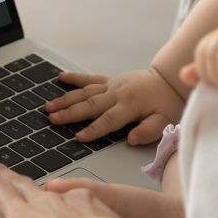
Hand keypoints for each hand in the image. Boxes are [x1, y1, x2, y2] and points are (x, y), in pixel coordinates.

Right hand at [46, 68, 185, 145]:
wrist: (169, 79)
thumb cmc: (167, 103)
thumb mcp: (166, 120)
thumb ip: (149, 131)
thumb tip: (131, 139)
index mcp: (130, 105)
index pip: (109, 120)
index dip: (94, 129)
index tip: (78, 137)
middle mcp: (117, 93)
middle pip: (90, 105)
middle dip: (70, 113)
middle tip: (52, 119)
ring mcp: (112, 85)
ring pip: (85, 92)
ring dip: (66, 99)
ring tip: (49, 106)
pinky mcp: (110, 81)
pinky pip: (90, 79)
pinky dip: (75, 78)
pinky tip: (60, 78)